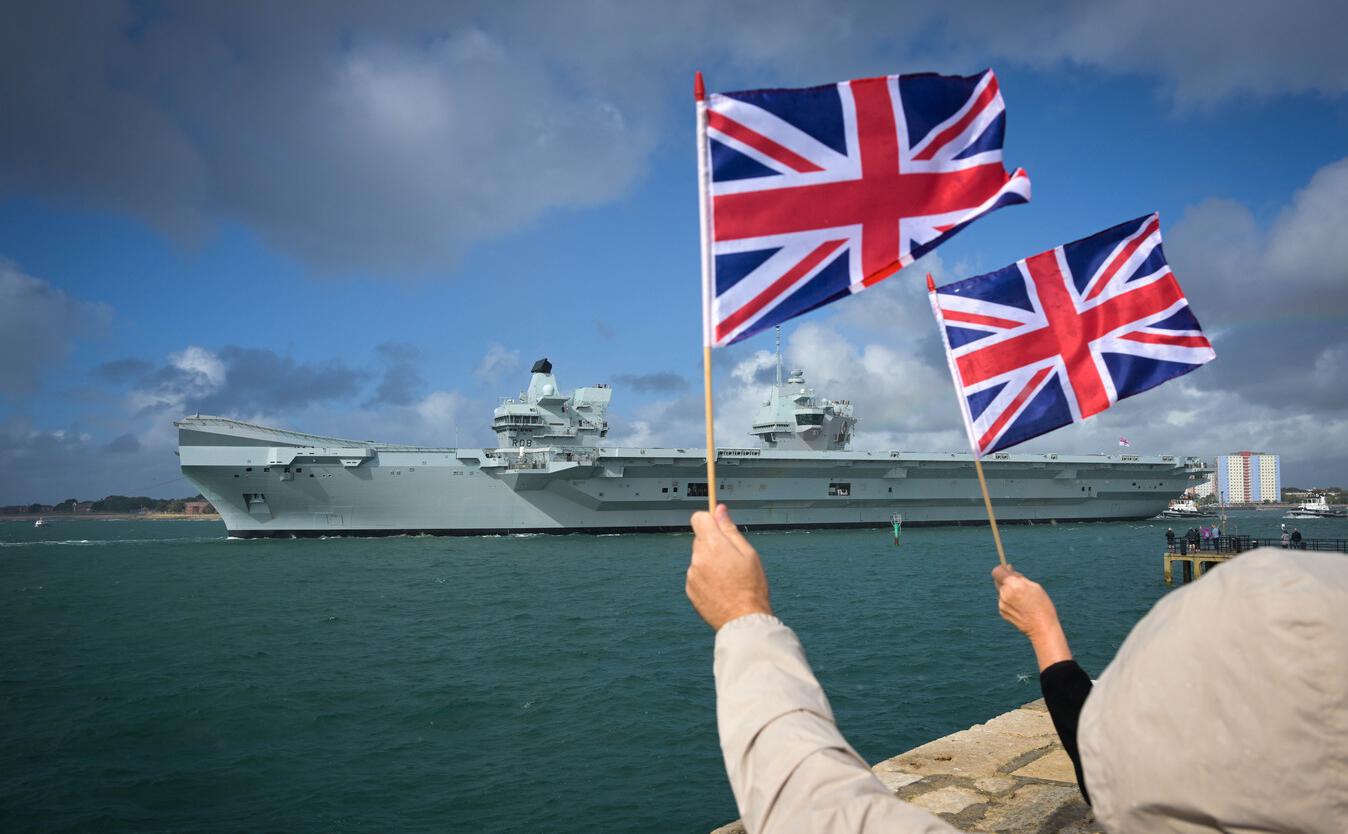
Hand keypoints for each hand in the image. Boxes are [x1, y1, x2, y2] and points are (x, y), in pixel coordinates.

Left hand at [686, 504, 771, 629]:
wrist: (743, 620)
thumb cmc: (751, 587)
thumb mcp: (748, 553)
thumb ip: (730, 530)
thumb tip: (719, 510)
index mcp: (713, 546)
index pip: (698, 518)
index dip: (709, 520)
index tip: (718, 526)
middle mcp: (698, 558)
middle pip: (700, 539)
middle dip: (713, 543)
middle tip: (732, 559)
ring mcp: (692, 575)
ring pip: (699, 558)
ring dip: (709, 562)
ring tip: (728, 578)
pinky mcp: (690, 590)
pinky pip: (696, 575)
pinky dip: (706, 578)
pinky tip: (721, 588)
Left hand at [991, 564, 1071, 670]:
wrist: (1042, 627)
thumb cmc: (1042, 605)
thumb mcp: (1034, 586)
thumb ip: (1019, 576)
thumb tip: (1008, 567)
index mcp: (1013, 585)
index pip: (997, 571)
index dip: (1001, 569)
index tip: (1007, 570)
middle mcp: (1004, 594)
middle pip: (998, 581)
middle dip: (1006, 580)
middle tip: (1018, 584)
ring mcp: (1002, 604)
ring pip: (1001, 591)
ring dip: (1008, 591)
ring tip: (1023, 599)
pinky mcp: (1002, 612)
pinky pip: (1003, 601)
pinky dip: (1009, 600)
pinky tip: (1020, 607)